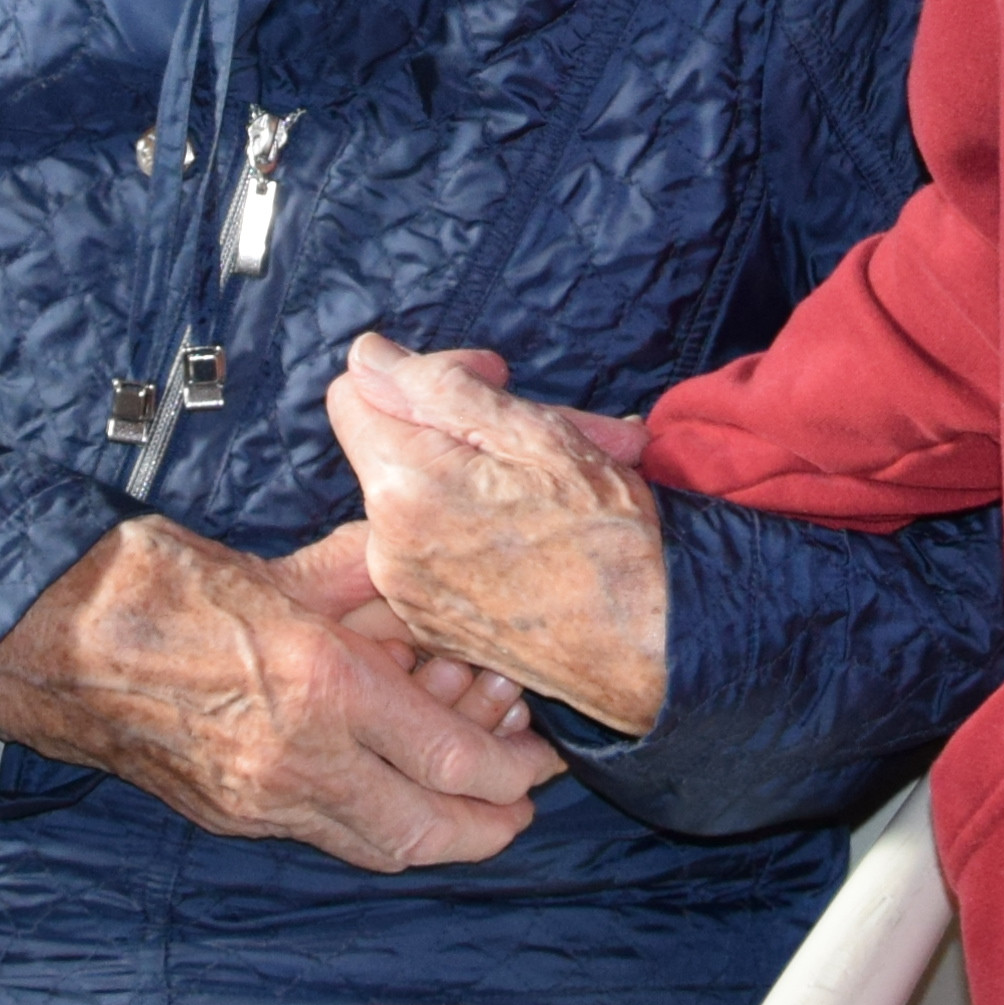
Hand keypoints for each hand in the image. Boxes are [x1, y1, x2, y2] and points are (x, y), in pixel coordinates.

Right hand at [0, 512, 559, 869]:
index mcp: (324, 686)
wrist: (46, 640)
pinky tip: (392, 783)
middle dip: (493, 823)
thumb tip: (435, 577)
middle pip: (430, 833)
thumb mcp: (286, 568)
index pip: (458, 761)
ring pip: (379, 848)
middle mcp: (299, 760)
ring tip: (472, 798)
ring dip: (438, 831)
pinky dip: (375, 820)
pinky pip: (327, 835)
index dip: (518, 766)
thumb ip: (371, 581)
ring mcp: (260, 800)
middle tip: (524, 796)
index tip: (547, 747)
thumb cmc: (158, 585)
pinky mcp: (229, 815)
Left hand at [328, 331, 677, 731]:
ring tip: (565, 487)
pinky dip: (479, 528)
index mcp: (406, 486)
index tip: (489, 383)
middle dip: (471, 428)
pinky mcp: (430, 622)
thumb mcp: (536, 434)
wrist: (648, 650)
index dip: (421, 375)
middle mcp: (386, 545)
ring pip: (425, 496)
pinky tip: (542, 535)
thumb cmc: (609, 539)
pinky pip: (434, 549)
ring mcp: (406, 591)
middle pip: (402, 447)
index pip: (355, 393)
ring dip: (485, 477)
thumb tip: (366, 355)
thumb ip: (437, 388)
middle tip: (557, 432)